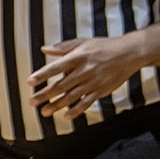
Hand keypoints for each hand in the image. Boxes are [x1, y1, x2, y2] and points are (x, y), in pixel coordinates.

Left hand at [27, 36, 146, 118]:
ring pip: (72, 96)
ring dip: (57, 105)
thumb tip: (44, 49)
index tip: (30, 82)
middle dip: (45, 94)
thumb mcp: (83, 42)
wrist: (129, 53)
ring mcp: (93, 82)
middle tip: (32, 102)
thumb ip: (63, 47)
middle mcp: (85, 70)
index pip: (56, 67)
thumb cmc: (103, 46)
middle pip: (61, 85)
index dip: (42, 75)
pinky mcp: (102, 90)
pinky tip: (66, 116)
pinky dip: (76, 110)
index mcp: (78, 57)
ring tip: (44, 112)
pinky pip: (87, 102)